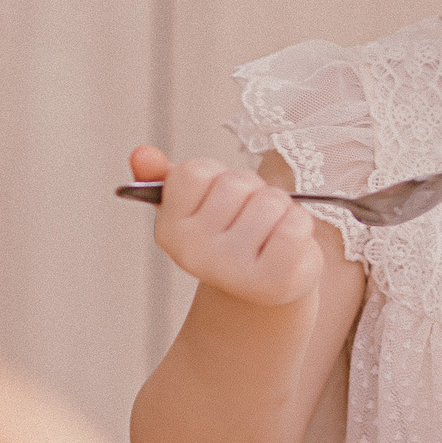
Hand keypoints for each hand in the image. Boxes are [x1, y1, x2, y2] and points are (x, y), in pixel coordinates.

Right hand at [128, 145, 321, 306]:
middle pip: (235, 183)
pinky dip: (301, 225)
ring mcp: (231, 270)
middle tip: (252, 218)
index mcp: (169, 231)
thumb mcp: (199, 205)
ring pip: (269, 201)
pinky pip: (295, 225)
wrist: (267, 289)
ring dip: (280, 208)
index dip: (216, 177)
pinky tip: (290, 244)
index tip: (220, 201)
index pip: (192, 171)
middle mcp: (193, 254)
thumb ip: (167, 177)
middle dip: (252, 191)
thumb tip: (140, 153)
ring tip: (271, 231)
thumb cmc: (236, 234)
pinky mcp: (272, 281)